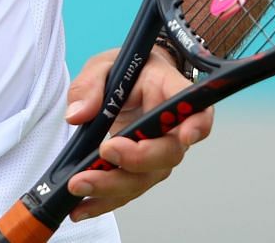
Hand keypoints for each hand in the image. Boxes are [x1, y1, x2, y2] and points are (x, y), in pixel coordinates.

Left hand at [61, 46, 213, 222]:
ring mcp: (158, 153)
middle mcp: (172, 128)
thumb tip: (78, 114)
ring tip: (78, 185)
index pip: (195, 108)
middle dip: (137, 159)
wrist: (128, 87)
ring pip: (145, 178)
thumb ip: (90, 84)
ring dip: (111, 186)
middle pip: (168, 153)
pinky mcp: (139, 171)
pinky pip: (126, 192)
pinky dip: (102, 202)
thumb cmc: (126, 73)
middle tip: (105, 152)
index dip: (197, 124)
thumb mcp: (104, 65)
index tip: (185, 135)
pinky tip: (80, 208)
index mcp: (170, 91)